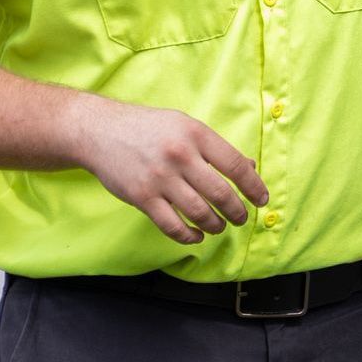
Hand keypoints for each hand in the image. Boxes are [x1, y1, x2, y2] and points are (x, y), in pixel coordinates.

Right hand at [73, 98, 268, 245]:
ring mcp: (160, 178)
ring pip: (200, 213)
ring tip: (219, 226)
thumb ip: (214, 147)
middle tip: (241, 218)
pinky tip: (196, 235)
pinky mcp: (143, 198)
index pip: (235, 165)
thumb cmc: (147, 128)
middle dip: (237, 211)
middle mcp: (180, 155)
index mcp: (195, 134)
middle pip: (221, 193)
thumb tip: (249, 168)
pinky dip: (189, 236)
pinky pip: (173, 226)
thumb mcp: (184, 126)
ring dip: (216, 225)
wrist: (100, 131)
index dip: (254, 186)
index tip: (261, 200)